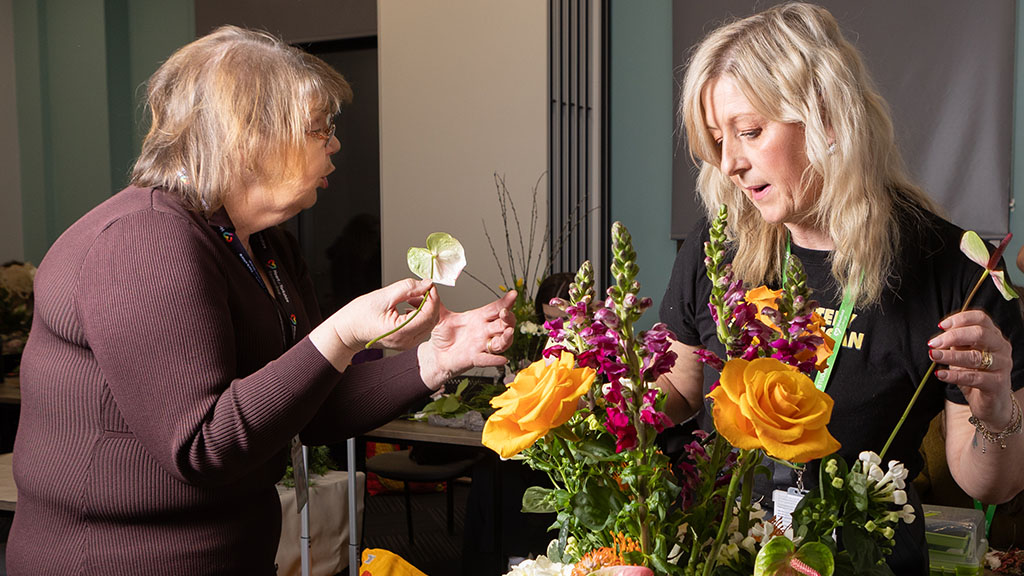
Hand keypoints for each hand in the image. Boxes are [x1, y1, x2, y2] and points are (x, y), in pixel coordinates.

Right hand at [327, 278, 438, 350]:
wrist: (347, 331)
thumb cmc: (358, 316)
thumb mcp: (383, 296)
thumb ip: (407, 288)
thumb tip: (426, 284)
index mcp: (400, 331)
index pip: (428, 314)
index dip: (432, 297)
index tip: (428, 285)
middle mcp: (406, 341)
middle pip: (432, 320)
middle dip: (431, 302)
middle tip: (422, 287)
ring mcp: (407, 344)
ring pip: (429, 324)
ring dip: (426, 307)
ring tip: (412, 296)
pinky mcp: (406, 342)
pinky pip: (421, 327)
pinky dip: (421, 314)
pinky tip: (410, 305)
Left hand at [417, 290, 517, 389]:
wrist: (436, 354)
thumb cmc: (443, 335)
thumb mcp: (439, 316)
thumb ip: (436, 302)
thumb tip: (430, 287)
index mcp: (478, 318)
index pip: (496, 308)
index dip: (506, 301)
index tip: (513, 294)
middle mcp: (484, 331)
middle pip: (504, 323)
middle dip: (508, 318)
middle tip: (505, 313)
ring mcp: (482, 345)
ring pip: (501, 341)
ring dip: (507, 337)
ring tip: (508, 332)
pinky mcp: (475, 358)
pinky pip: (488, 359)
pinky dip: (495, 359)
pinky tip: (502, 359)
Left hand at [929, 309, 1013, 427]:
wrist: (991, 403)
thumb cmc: (976, 374)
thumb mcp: (964, 354)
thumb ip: (956, 343)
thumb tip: (939, 336)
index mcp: (994, 336)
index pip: (981, 318)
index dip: (960, 319)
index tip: (941, 326)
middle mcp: (1001, 347)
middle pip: (979, 333)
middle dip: (953, 336)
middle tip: (933, 343)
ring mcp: (1002, 365)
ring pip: (976, 357)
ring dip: (950, 356)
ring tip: (933, 355)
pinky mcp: (998, 384)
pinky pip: (975, 377)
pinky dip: (955, 375)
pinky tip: (940, 374)